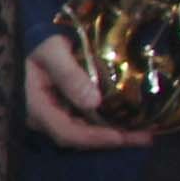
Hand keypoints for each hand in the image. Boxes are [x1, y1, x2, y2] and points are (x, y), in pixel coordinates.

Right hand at [25, 33, 153, 151]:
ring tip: (143, 132)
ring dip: (114, 133)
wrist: (34, 41)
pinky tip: (128, 121)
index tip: (120, 137)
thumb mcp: (52, 52)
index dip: (93, 138)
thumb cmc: (39, 43)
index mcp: (37, 107)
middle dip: (112, 139)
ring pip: (85, 133)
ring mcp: (55, 116)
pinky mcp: (65, 110)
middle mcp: (45, 118)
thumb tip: (94, 102)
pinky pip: (87, 123)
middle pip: (79, 138)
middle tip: (145, 137)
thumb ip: (69, 75)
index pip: (66, 132)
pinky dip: (108, 124)